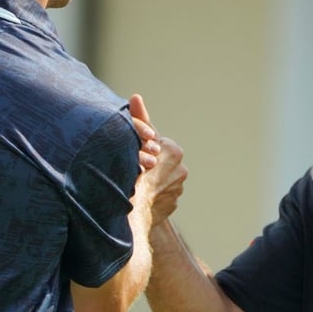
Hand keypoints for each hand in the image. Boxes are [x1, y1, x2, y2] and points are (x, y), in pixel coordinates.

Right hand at [128, 95, 185, 221]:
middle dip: (148, 163)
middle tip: (132, 169)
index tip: (132, 156)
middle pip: (159, 161)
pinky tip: (140, 195)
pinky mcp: (173, 204)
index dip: (141, 148)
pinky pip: (161, 195)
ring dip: (150, 179)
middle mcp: (182, 170)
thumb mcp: (132, 141)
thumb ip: (138, 119)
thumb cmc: (130, 174)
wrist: (132, 215)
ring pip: (160, 178)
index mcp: (174, 152)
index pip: (155, 144)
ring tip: (135, 183)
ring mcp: (178, 189)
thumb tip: (136, 96)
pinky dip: (152, 194)